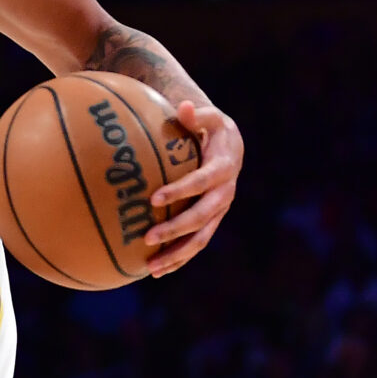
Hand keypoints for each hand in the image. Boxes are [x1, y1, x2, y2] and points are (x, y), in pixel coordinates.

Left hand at [145, 100, 242, 276]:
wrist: (229, 146)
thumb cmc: (209, 127)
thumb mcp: (207, 117)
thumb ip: (196, 114)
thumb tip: (184, 106)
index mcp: (223, 168)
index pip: (201, 181)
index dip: (181, 191)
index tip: (154, 198)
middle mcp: (225, 194)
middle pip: (202, 217)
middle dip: (175, 229)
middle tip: (147, 237)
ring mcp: (219, 212)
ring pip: (201, 238)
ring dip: (177, 254)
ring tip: (151, 267)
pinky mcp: (212, 223)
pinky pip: (196, 244)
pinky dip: (178, 259)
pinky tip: (156, 271)